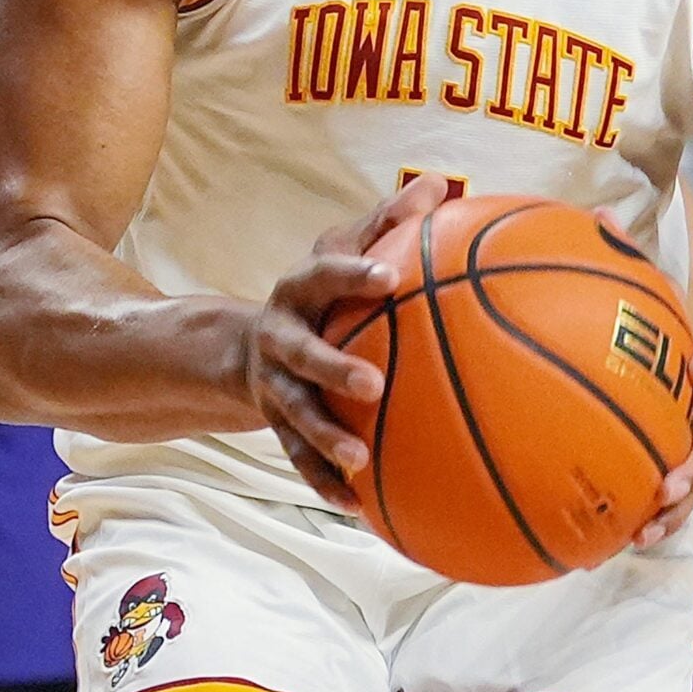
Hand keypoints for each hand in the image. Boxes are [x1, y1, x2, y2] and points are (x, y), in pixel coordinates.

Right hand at [243, 172, 450, 511]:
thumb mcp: (346, 248)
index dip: (352, 275)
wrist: (253, 342)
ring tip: (361, 460)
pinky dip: (325, 483)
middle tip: (373, 385)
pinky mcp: (278, 426)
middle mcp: (280, 337)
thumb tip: (440, 183)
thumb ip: (390, 221)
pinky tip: (359, 508)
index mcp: (300, 289)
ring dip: (325, 440)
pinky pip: (299, 459)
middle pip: (301, 354)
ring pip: (295, 416)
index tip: (390, 278)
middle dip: (331, 369)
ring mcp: (275, 386)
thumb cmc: (326, 289)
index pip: (324, 274)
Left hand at [634, 345, 692, 550]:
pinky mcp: (660, 485)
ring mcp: (679, 479)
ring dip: (651, 529)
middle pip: (687, 496)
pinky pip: (648, 508)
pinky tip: (599, 545)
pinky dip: (627, 526)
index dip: (689, 476)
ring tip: (625, 547)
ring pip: (669, 511)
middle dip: (668, 516)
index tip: (668, 489)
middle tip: (644, 532)